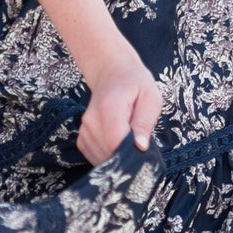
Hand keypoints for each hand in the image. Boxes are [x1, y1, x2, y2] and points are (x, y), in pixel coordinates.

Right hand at [77, 48, 163, 165]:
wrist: (111, 73)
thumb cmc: (134, 84)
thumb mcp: (150, 98)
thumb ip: (145, 122)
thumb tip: (141, 147)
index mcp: (109, 108)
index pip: (115, 142)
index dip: (131, 153)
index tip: (144, 151)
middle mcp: (91, 120)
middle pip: (107, 153)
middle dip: (126, 158)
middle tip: (140, 147)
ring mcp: (84, 130)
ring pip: (101, 159)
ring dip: (117, 158)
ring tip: (129, 144)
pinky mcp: (82, 138)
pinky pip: (94, 157)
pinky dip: (107, 157)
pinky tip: (117, 146)